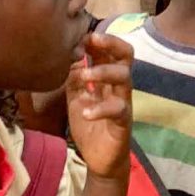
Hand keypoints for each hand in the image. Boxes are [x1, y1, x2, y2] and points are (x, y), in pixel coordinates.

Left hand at [65, 29, 133, 182]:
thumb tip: (67, 55)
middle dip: (111, 43)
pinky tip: (86, 112)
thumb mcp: (76, 98)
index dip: (96, 39)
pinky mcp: (123, 121)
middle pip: (126, 55)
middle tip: (92, 40)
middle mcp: (119, 85)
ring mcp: (123, 102)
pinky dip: (100, 108)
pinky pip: (118, 109)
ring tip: (85, 75)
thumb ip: (74, 78)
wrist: (100, 159)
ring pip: (124, 77)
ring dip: (103, 72)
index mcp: (107, 78)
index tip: (79, 36)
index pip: (109, 50)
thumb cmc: (90, 125)